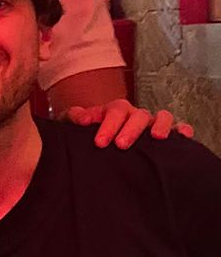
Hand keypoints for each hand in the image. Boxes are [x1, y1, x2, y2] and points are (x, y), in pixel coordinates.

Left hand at [64, 98, 194, 147]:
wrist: (101, 143)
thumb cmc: (90, 134)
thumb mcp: (77, 124)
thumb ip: (74, 117)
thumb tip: (81, 118)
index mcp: (115, 111)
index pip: (114, 112)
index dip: (107, 126)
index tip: (99, 143)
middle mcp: (136, 115)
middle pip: (138, 115)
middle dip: (130, 129)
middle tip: (121, 145)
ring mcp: (152, 124)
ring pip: (162, 117)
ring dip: (160, 125)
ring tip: (157, 137)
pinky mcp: (166, 134)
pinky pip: (179, 128)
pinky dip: (182, 130)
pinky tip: (183, 137)